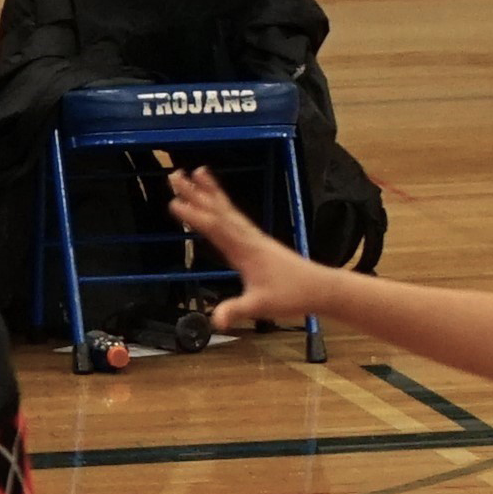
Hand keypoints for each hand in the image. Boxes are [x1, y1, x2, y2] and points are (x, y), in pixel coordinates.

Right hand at [168, 168, 332, 328]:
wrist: (319, 287)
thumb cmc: (291, 296)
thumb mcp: (261, 306)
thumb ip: (237, 310)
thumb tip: (216, 321)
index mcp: (245, 251)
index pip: (215, 228)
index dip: (194, 216)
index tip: (174, 203)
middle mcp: (248, 238)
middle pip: (218, 210)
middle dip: (196, 193)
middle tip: (175, 174)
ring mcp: (253, 236)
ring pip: (227, 208)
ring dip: (209, 191)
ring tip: (196, 171)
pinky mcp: (258, 239)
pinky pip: (236, 215)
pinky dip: (224, 203)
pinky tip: (218, 199)